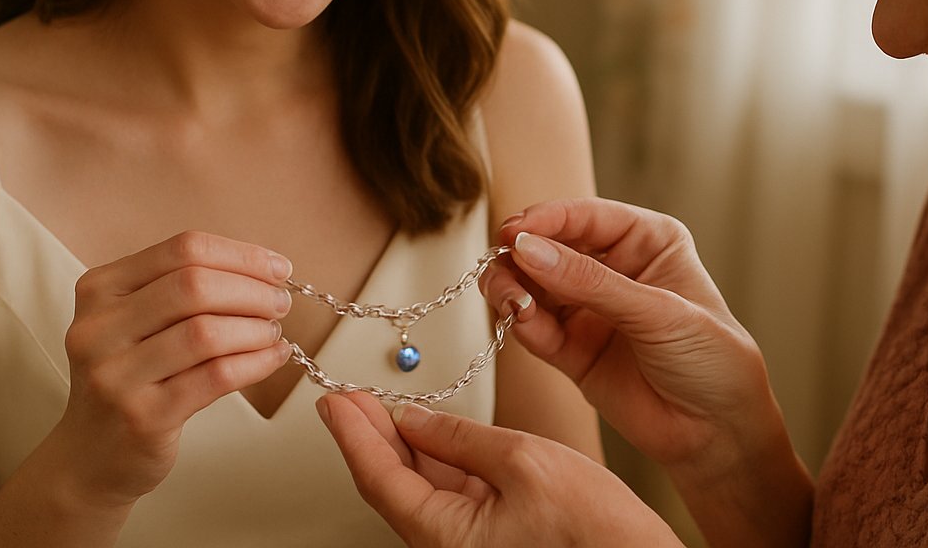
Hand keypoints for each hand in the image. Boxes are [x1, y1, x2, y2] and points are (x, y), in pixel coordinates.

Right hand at [50, 231, 293, 504]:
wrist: (89, 456)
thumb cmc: (128, 378)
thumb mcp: (134, 320)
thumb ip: (182, 287)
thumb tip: (264, 269)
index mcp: (100, 289)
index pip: (182, 249)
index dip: (240, 256)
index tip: (277, 268)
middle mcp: (99, 328)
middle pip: (195, 286)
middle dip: (253, 291)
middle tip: (280, 303)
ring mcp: (117, 375)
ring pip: (206, 332)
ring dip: (255, 328)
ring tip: (273, 333)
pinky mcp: (143, 417)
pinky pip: (216, 376)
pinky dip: (255, 362)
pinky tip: (272, 358)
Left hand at [318, 392, 680, 547]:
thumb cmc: (595, 532)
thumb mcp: (524, 460)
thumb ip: (461, 438)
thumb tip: (412, 419)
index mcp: (445, 538)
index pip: (379, 479)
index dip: (352, 434)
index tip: (332, 401)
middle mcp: (449, 547)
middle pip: (393, 484)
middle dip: (369, 435)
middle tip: (347, 395)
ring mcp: (471, 544)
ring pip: (420, 488)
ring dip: (399, 445)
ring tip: (378, 405)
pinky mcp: (494, 536)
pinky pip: (450, 494)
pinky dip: (435, 459)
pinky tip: (426, 432)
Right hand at [483, 199, 810, 535]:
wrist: (718, 436)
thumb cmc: (714, 362)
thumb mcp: (660, 313)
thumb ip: (590, 282)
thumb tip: (529, 249)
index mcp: (647, 241)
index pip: (586, 217)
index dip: (547, 219)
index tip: (515, 231)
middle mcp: (613, 269)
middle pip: (549, 246)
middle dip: (521, 253)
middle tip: (501, 264)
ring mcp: (589, 309)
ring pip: (532, 284)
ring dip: (511, 286)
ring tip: (509, 299)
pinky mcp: (572, 349)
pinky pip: (534, 326)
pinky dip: (520, 320)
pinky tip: (520, 319)